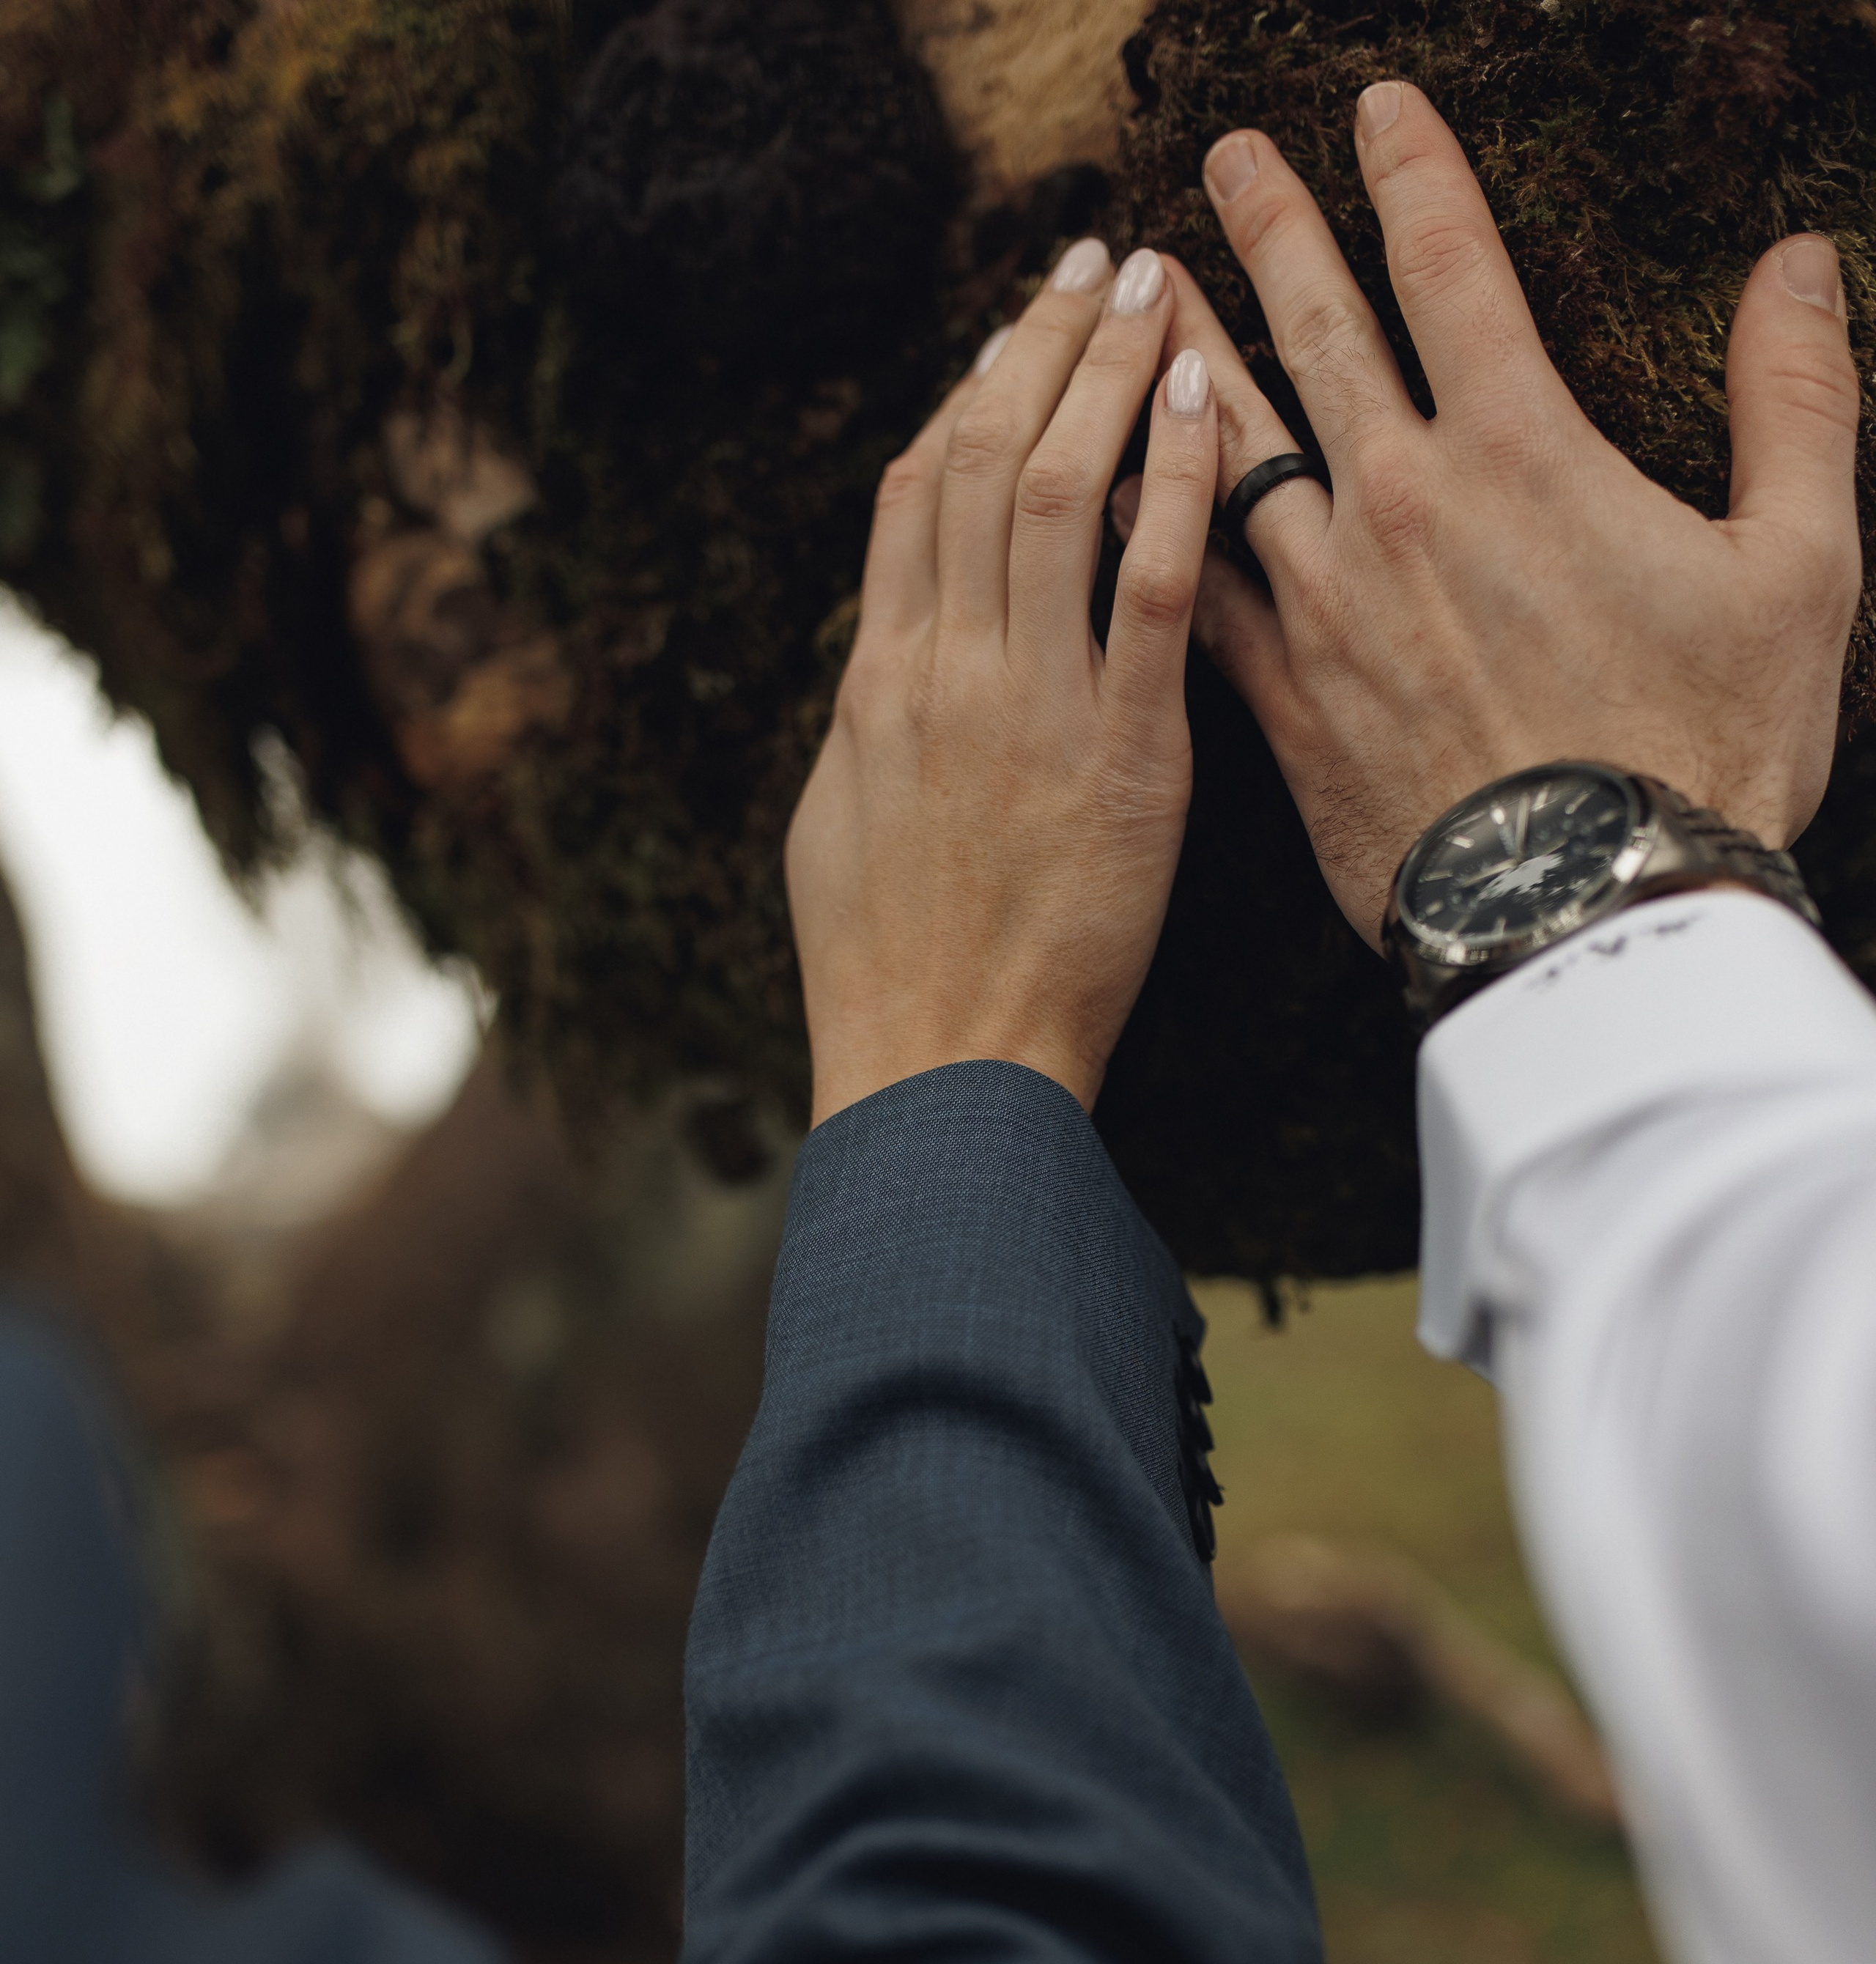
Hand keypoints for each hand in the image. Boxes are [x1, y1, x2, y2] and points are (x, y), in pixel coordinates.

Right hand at [786, 240, 1218, 1124]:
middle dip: (1044, 341)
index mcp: (879, 682)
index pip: (917, 491)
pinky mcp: (1121, 759)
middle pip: (989, 457)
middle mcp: (945, 670)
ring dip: (1111, 373)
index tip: (1013, 330)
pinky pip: (1150, 593)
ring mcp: (1029, 707)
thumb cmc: (887, 970)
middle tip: (1098, 256)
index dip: (968, 392)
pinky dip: (1177, 486)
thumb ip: (871, 725)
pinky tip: (1211, 405)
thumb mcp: (841, 826)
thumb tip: (885, 662)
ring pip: (1062, 493)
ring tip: (1158, 286)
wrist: (941, 1067)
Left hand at [1136, 84, 1861, 945]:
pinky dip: (1148, 529)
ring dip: (1183, 359)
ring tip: (1141, 295)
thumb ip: (1798, 404)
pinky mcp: (1284, 703)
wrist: (1595, 916)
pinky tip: (1106, 489)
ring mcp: (1329, 607)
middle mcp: (1402, 507)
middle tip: (1221, 158)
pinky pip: (1192, 594)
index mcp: (1522, 453)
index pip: (1454, 267)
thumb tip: (1799, 264)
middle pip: (1318, 332)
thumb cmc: (1706, 750)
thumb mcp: (1800, 567)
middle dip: (1268, 230)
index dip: (1412, 172)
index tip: (1376, 106)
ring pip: (1229, 449)